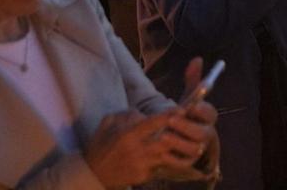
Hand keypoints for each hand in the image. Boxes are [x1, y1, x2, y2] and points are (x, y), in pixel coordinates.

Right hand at [84, 109, 202, 188]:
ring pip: (168, 157)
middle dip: (181, 136)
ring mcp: (141, 166)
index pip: (153, 123)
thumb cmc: (101, 145)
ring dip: (181, 151)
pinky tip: (180, 158)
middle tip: (192, 129)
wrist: (92, 174)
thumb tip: (145, 114)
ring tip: (194, 145)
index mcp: (128, 135)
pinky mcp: (143, 177)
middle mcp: (137, 151)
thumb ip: (128, 115)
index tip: (182, 110)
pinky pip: (161, 168)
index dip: (169, 116)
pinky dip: (171, 163)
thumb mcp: (109, 122)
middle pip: (167, 142)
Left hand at [168, 58, 220, 178]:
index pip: (210, 113)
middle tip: (170, 120)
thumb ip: (192, 81)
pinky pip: (183, 161)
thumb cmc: (186, 116)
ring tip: (163, 135)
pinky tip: (161, 149)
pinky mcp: (188, 162)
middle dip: (187, 126)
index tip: (190, 106)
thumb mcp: (188, 99)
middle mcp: (206, 133)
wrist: (181, 140)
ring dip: (179, 141)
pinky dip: (173, 156)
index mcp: (208, 117)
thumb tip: (197, 59)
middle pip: (202, 132)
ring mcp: (199, 149)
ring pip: (193, 147)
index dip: (201, 110)